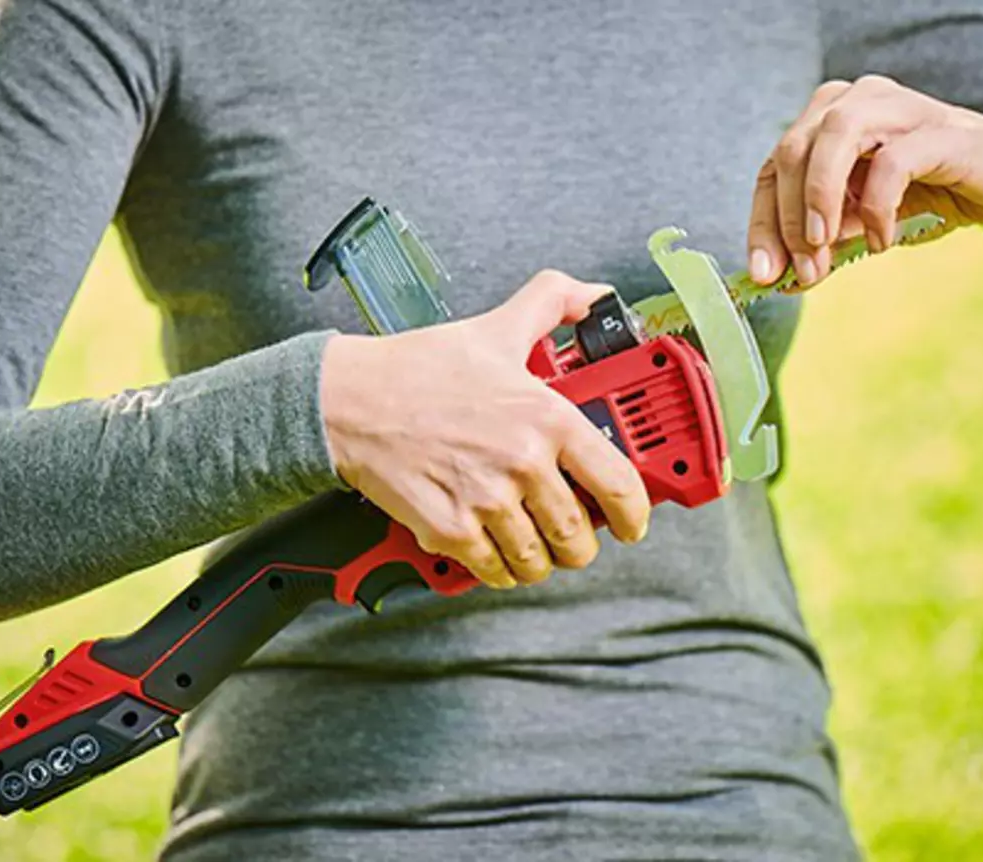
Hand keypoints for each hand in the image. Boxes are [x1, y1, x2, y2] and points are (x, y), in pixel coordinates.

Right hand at [319, 270, 650, 590]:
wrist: (349, 400)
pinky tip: (496, 552)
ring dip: (540, 561)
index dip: (634, 513)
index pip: (616, 482)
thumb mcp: (496, 327)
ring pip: (538, 561)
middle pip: (578, 535)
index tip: (632, 523)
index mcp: (546, 417)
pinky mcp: (449, 530)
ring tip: (534, 545)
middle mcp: (523, 462)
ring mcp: (486, 500)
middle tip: (574, 537)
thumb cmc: (419, 369)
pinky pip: (494, 570)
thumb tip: (594, 295)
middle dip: (581, 544)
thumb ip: (552, 303)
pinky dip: (500, 570)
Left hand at [748, 75, 982, 287]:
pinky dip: (876, 207)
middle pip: (793, 151)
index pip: (774, 168)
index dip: (763, 223)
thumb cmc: (930, 195)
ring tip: (825, 250)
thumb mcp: (863, 222)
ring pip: (833, 138)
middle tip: (802, 271)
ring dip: (819, 201)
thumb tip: (782, 278)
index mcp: (828, 118)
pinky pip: (891, 162)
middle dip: (790, 219)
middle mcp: (856, 100)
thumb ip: (826, 241)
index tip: (763, 274)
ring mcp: (897, 107)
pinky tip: (881, 240)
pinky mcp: (939, 129)